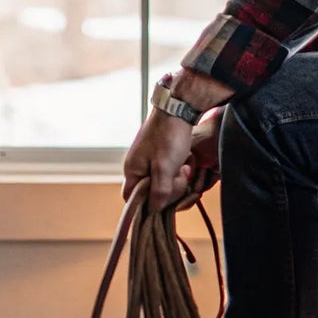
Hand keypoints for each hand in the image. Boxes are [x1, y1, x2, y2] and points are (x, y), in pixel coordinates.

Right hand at [123, 69, 234, 210]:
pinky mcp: (160, 155)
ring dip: (177, 180)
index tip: (165, 201)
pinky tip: (186, 162)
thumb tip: (154, 210)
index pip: (132, 199)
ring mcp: (148, 161)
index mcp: (132, 171)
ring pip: (163, 183)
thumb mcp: (165, 168)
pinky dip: (179, 171)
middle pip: (150, 193)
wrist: (178, 107)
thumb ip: (159, 192)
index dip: (147, 205)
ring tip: (185, 166)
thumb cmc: (169, 136)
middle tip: (181, 175)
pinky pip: (168, 173)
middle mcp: (137, 167)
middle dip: (170, 190)